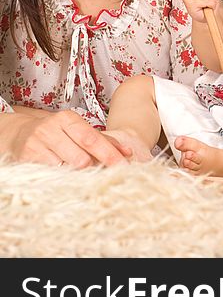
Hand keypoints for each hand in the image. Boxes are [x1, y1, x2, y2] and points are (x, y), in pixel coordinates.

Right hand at [10, 110, 130, 167]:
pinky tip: (63, 174)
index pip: (92, 139)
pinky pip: (51, 175)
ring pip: (66, 169)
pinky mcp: (25, 159)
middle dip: (94, 168)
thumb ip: (104, 141)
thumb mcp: (78, 131)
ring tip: (78, 171)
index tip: (123, 167)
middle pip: (81, 158)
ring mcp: (36, 144)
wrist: (20, 134)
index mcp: (68, 119)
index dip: (109, 155)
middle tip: (100, 173)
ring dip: (77, 174)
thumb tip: (127, 153)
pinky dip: (61, 177)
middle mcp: (50, 129)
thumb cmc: (58, 134)